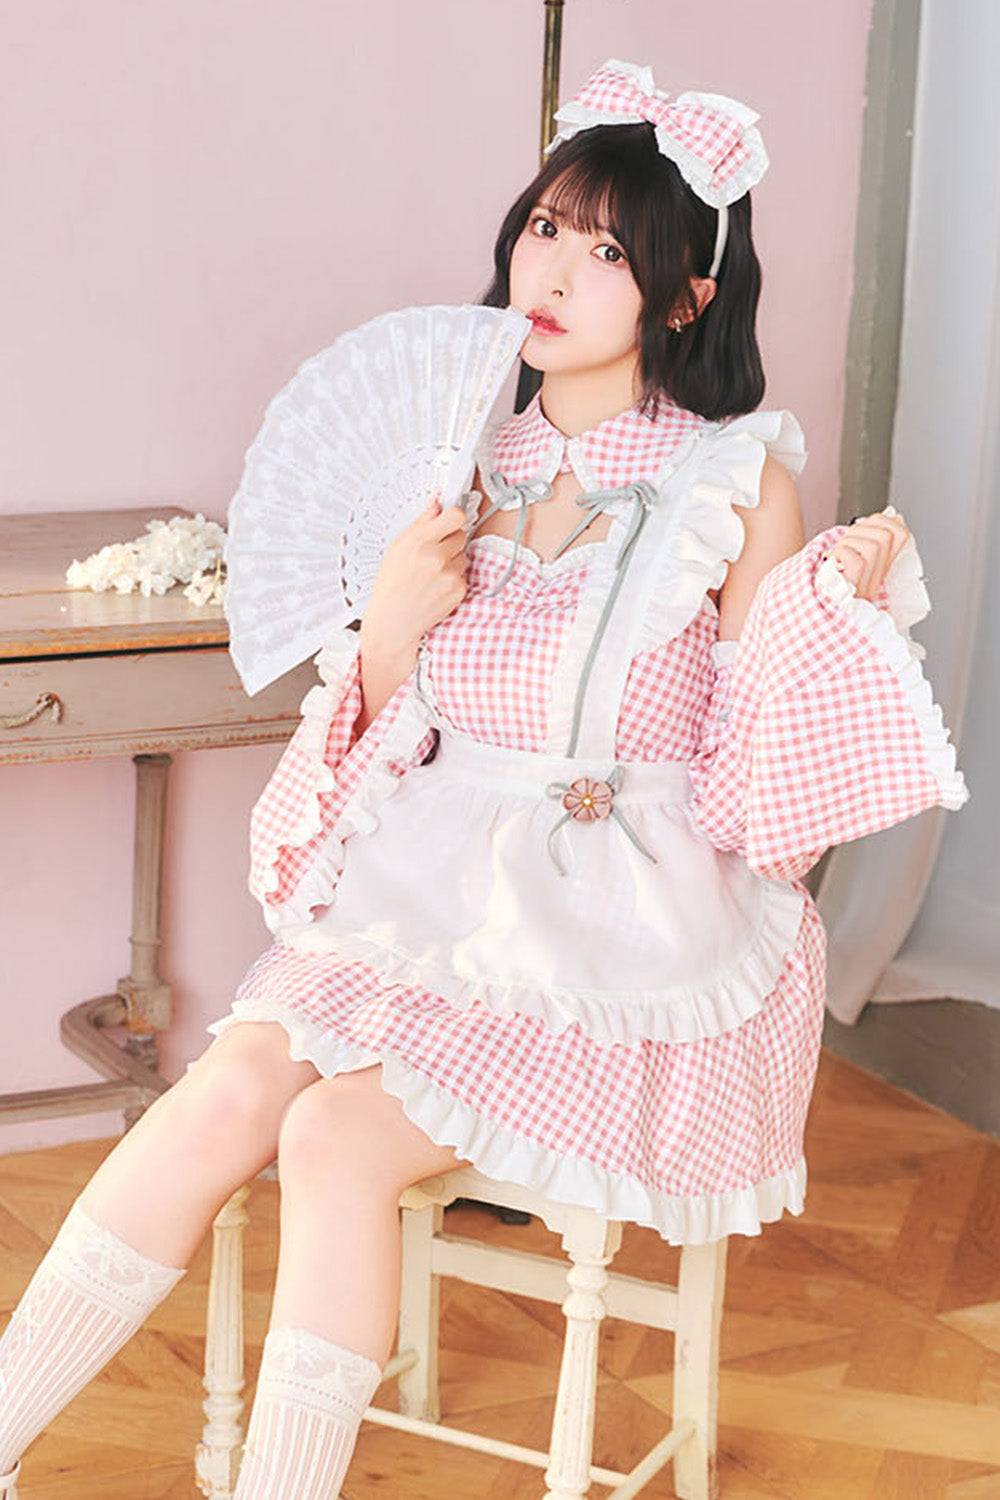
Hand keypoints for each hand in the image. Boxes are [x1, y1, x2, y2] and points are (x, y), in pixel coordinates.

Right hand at [360, 495, 468, 663]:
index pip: (455, 515)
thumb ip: (421, 523)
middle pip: (461, 534)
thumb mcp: (398, 547)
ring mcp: (450, 574)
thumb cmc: (392, 585)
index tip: (450, 518)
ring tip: (431, 573)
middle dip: (449, 540)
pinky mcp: (459, 589)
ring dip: (452, 561)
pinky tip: (435, 586)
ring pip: (463, 555)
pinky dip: (453, 579)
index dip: (454, 516)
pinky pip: (463, 575)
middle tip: (432, 552)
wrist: (393, 621)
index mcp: (420, 541)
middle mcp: (437, 556)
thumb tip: (436, 504)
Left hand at [827, 511, 909, 600]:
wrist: (814, 604)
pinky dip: (841, 553)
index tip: (868, 524)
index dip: (887, 520)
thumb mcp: (850, 556)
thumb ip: (865, 539)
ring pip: (872, 546)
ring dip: (849, 542)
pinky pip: (855, 560)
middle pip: (885, 536)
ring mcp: (866, 584)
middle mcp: (876, 576)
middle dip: (862, 529)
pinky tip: (833, 560)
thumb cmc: (827, 579)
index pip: (901, 535)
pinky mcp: (853, 587)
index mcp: (879, 567)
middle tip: (846, 541)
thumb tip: (889, 517)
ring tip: (838, 552)